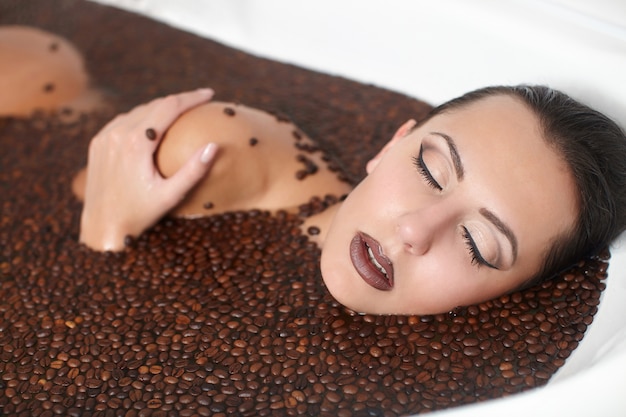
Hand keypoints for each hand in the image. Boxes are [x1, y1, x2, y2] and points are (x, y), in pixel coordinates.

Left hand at [79, 88, 217, 250]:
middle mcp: (118, 133)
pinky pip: (124, 122)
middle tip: (201, 101)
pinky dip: (143, 119)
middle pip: (154, 105)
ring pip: (139, 111)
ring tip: (182, 111)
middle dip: (179, 101)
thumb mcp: (171, 195)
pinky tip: (155, 125)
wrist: (102, 226)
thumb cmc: (140, 213)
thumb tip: (213, 145)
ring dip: (161, 109)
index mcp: (137, 142)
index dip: (191, 98)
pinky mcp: (97, 142)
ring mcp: (104, 136)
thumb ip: (194, 170)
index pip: (169, 107)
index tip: (209, 94)